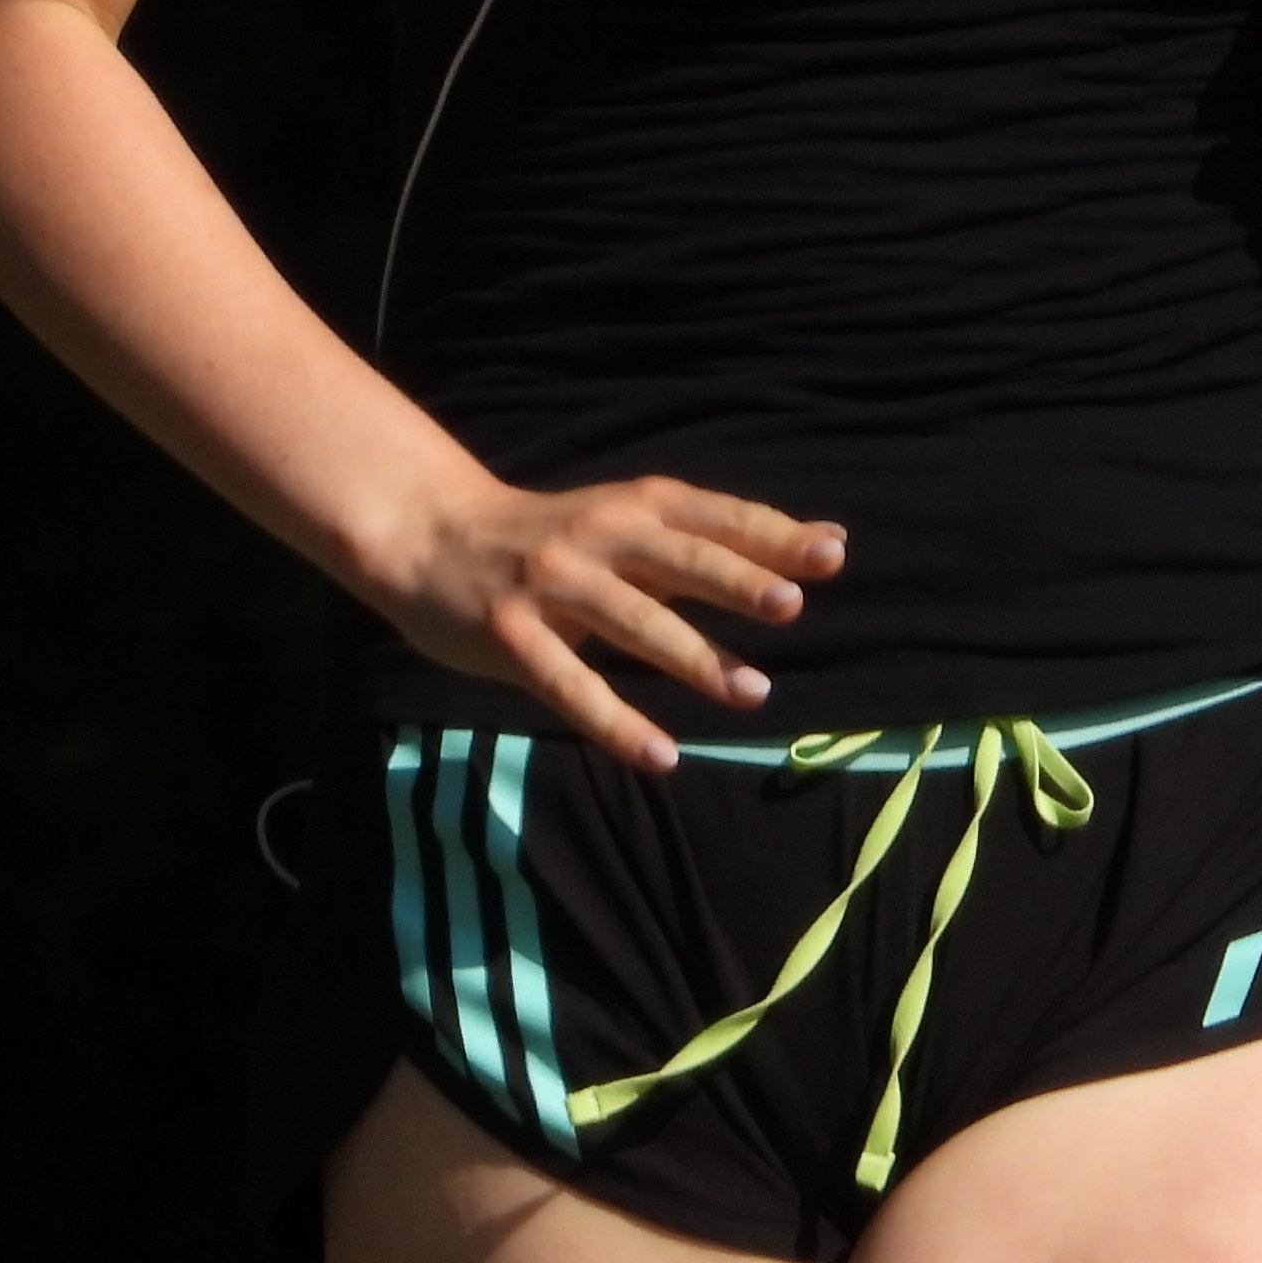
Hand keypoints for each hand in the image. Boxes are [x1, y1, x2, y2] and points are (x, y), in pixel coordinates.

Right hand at [369, 469, 847, 771]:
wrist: (429, 536)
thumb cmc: (548, 535)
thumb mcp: (627, 520)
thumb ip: (714, 536)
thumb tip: (830, 539)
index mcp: (629, 506)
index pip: (710, 515)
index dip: (769, 532)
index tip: (832, 553)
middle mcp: (594, 536)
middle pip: (675, 558)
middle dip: (733, 580)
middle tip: (790, 606)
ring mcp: (550, 586)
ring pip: (630, 621)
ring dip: (692, 658)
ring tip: (752, 692)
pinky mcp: (511, 637)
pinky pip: (570, 686)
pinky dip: (617, 723)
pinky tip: (662, 757)